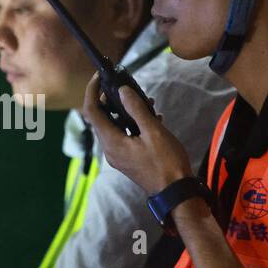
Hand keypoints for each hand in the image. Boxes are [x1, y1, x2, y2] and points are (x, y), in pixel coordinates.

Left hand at [82, 74, 192, 194]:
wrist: (175, 192)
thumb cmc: (166, 162)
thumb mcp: (153, 132)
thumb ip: (136, 109)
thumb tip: (123, 90)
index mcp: (111, 142)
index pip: (92, 111)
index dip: (92, 91)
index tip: (100, 76)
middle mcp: (109, 149)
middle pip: (101, 118)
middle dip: (112, 99)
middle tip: (128, 87)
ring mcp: (118, 156)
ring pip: (114, 126)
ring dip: (126, 111)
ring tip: (146, 102)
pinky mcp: (127, 159)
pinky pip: (123, 135)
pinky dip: (132, 124)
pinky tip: (152, 118)